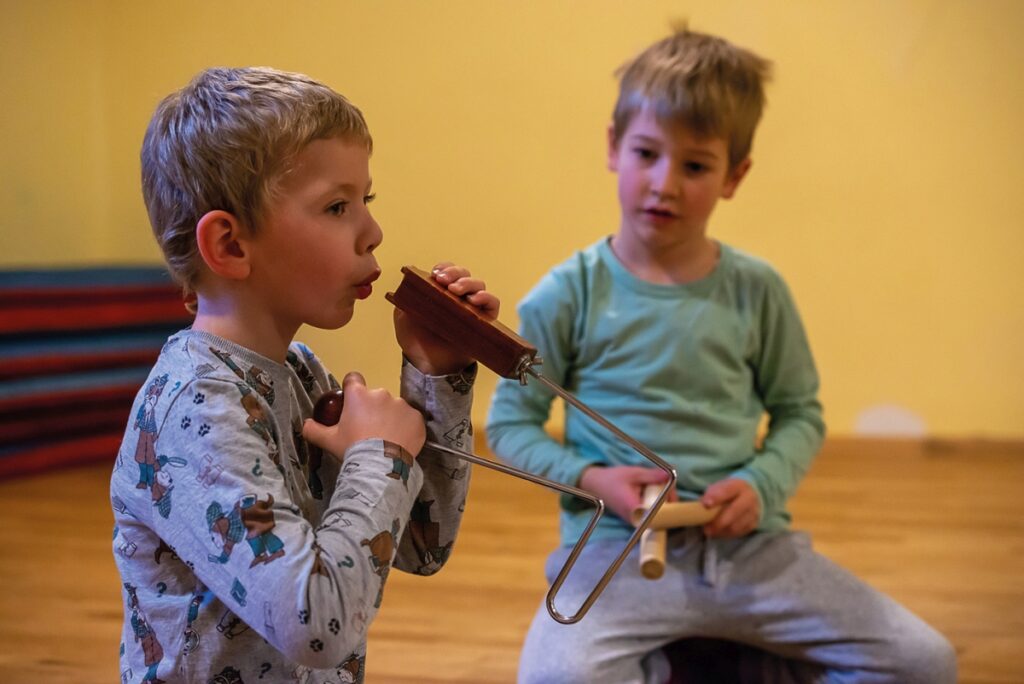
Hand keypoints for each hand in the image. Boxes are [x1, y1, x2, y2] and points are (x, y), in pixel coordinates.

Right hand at [302, 372, 425, 458]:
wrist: (381, 466)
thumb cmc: (353, 449)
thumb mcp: (329, 441)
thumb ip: (314, 430)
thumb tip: (305, 425)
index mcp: (358, 395)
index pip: (353, 378)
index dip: (351, 388)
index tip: (352, 402)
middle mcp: (381, 393)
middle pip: (375, 397)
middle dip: (372, 409)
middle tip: (369, 431)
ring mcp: (401, 404)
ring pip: (394, 408)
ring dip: (390, 418)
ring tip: (387, 440)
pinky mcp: (417, 417)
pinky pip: (410, 419)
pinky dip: (406, 428)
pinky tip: (401, 442)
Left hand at [394, 262, 499, 374]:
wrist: (427, 365)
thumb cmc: (416, 340)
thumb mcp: (403, 316)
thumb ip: (405, 298)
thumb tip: (408, 284)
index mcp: (440, 291)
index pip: (447, 271)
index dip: (444, 268)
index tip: (436, 274)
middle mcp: (458, 296)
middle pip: (464, 274)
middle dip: (455, 273)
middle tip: (443, 281)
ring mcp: (472, 307)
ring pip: (478, 285)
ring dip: (468, 283)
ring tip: (455, 291)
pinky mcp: (485, 320)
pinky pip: (492, 302)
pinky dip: (486, 297)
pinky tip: (474, 300)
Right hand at [578, 465, 674, 522]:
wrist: (595, 485)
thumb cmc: (612, 479)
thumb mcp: (633, 473)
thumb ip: (652, 475)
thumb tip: (669, 475)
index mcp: (635, 510)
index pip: (661, 512)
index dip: (669, 500)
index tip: (671, 488)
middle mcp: (636, 520)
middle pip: (662, 514)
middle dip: (668, 498)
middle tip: (666, 482)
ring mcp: (637, 522)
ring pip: (658, 513)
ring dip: (662, 499)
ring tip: (656, 484)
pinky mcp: (637, 519)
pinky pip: (652, 512)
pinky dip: (655, 501)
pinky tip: (650, 491)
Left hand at [700, 478, 759, 537]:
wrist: (750, 494)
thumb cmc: (729, 491)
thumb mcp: (720, 487)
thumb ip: (711, 494)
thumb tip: (701, 506)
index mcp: (739, 485)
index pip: (727, 490)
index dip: (716, 497)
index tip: (706, 505)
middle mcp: (749, 498)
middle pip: (734, 511)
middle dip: (718, 522)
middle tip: (706, 529)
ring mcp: (753, 512)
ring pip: (736, 526)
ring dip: (721, 531)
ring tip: (710, 531)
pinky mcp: (754, 524)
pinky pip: (739, 533)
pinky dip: (726, 534)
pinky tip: (719, 532)